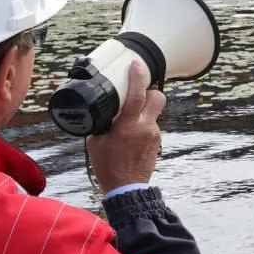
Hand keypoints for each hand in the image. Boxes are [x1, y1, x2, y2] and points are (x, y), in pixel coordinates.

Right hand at [86, 59, 164, 194]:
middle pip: (158, 96)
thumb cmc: (108, 167)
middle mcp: (146, 127)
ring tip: (127, 119)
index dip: (137, 77)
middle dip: (150, 89)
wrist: (126, 189)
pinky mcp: (157, 142)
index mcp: (129, 125)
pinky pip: (152, 125)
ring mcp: (154, 134)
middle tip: (137, 90)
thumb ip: (101, 123)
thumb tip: (100, 110)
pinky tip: (131, 135)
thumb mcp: (95, 143)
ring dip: (144, 109)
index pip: (137, 95)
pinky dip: (143, 124)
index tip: (135, 64)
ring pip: (154, 111)